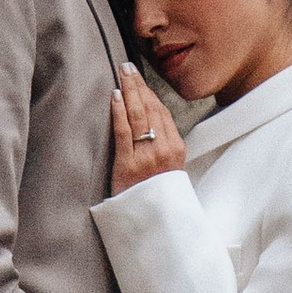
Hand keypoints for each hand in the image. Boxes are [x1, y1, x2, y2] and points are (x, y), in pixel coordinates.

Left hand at [110, 65, 187, 190]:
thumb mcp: (168, 170)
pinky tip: (115, 96)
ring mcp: (147, 157)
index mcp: (176, 150)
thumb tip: (151, 122)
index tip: (141, 79)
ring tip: (122, 74)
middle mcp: (164, 150)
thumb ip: (163, 147)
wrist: (152, 225)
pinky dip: (119, 111)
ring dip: (130, 91)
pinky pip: (123, 131)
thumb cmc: (157, 197)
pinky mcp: (128, 164)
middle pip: (151, 109)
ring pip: (139, 115)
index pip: (163, 112)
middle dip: (139, 85)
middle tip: (128, 67)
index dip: (151, 93)